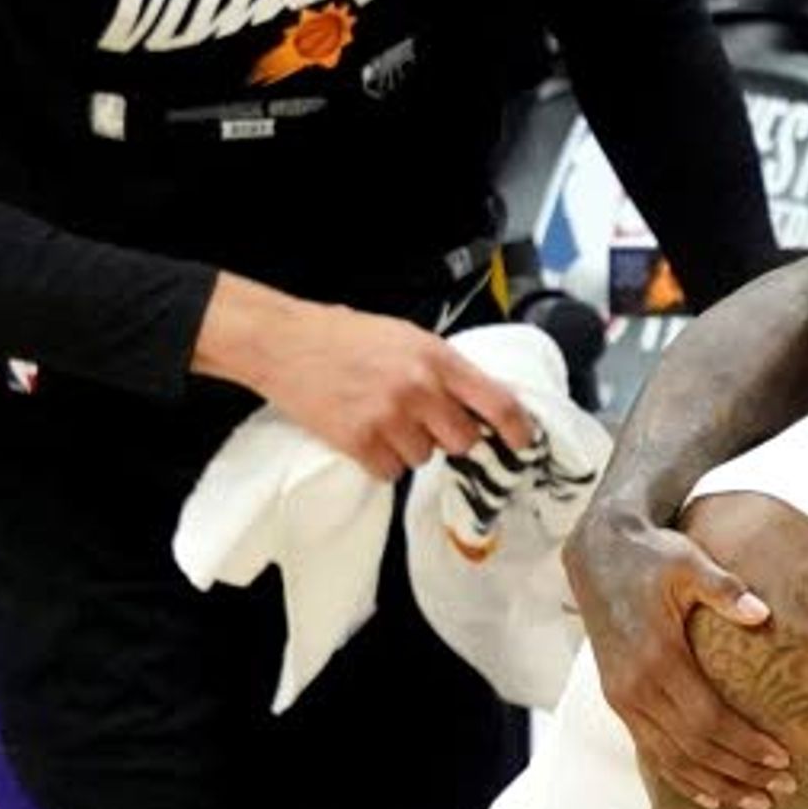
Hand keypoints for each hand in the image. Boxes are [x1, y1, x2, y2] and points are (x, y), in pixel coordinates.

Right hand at [252, 299, 534, 482]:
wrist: (284, 343)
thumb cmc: (345, 337)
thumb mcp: (407, 337)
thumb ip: (445, 369)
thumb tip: (483, 402)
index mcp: (437, 359)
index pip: (498, 402)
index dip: (517, 428)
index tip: (523, 442)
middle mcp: (419, 389)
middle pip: (463, 441)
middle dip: (449, 437)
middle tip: (425, 422)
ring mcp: (389, 418)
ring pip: (424, 458)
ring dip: (410, 448)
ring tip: (383, 419)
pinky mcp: (359, 442)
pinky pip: (390, 472)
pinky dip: (381, 461)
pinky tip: (365, 435)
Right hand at [561, 511, 790, 808]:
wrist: (598, 552)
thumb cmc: (652, 556)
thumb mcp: (688, 562)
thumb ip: (724, 588)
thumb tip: (761, 612)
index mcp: (657, 658)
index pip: (708, 718)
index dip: (745, 744)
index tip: (783, 759)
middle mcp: (636, 688)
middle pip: (694, 748)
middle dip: (740, 773)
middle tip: (783, 790)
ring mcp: (624, 698)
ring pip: (672, 759)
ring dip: (715, 785)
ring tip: (757, 803)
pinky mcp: (619, 700)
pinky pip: (651, 752)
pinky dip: (681, 778)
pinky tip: (710, 796)